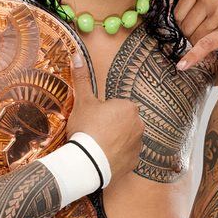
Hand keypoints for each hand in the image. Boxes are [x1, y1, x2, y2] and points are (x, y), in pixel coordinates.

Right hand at [65, 52, 143, 179]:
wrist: (88, 162)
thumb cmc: (86, 128)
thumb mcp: (82, 102)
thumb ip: (82, 78)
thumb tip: (77, 55)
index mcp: (129, 107)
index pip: (116, 107)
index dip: (102, 113)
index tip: (93, 120)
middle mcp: (139, 124)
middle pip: (122, 122)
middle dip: (110, 126)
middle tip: (93, 133)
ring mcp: (139, 145)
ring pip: (125, 139)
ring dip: (114, 142)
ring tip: (97, 147)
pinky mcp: (135, 162)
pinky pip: (126, 156)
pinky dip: (117, 157)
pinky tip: (104, 158)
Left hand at [172, 0, 217, 70]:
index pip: (179, 11)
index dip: (185, 20)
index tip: (196, 21)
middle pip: (185, 26)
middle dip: (192, 32)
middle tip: (206, 29)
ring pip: (195, 38)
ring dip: (200, 42)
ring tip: (213, 35)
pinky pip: (205, 46)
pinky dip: (193, 57)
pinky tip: (183, 66)